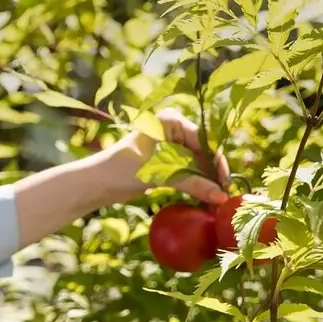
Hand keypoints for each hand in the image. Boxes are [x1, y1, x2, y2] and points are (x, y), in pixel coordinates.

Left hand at [98, 108, 229, 205]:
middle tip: (223, 197)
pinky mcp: (166, 160)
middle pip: (203, 152)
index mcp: (171, 120)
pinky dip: (195, 184)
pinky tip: (204, 198)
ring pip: (197, 163)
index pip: (204, 141)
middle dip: (212, 175)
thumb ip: (192, 184)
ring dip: (205, 182)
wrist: (97, 182)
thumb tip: (221, 197)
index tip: (225, 185)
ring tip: (215, 201)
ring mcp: (170, 144)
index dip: (216, 164)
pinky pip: (187, 170)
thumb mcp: (160, 175)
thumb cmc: (123, 170)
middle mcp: (172, 128)